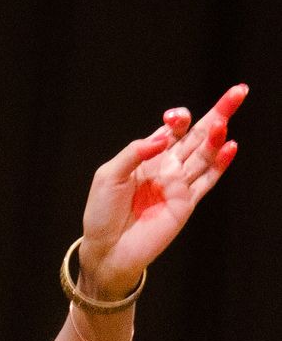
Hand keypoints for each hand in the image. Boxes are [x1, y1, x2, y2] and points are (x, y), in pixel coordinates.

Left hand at [77, 85, 247, 296]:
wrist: (107, 250)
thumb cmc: (102, 213)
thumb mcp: (108, 175)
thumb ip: (134, 152)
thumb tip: (164, 136)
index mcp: (148, 155)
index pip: (172, 128)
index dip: (178, 118)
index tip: (172, 117)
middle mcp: (167, 166)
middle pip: (198, 134)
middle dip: (218, 112)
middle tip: (238, 91)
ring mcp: (178, 184)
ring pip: (206, 154)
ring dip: (217, 137)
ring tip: (223, 122)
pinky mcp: (186, 203)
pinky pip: (207, 180)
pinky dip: (220, 164)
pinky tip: (230, 147)